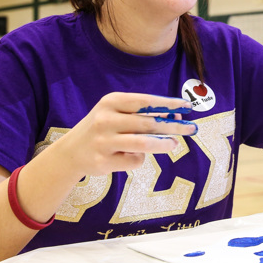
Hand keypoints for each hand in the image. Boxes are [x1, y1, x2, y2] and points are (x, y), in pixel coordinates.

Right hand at [60, 92, 196, 176]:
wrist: (71, 152)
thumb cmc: (102, 128)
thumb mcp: (115, 113)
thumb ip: (141, 114)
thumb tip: (175, 116)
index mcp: (111, 102)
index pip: (145, 101)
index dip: (168, 104)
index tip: (187, 106)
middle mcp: (106, 119)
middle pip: (148, 123)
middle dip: (173, 126)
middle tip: (191, 129)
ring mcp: (103, 141)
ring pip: (143, 144)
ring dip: (163, 144)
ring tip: (173, 144)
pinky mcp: (103, 161)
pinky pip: (133, 161)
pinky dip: (139, 159)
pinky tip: (130, 157)